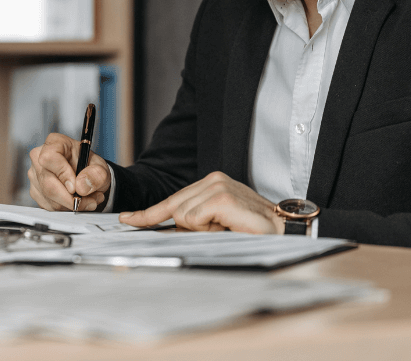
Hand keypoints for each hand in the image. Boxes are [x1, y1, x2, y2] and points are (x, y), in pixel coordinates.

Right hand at [27, 133, 110, 211]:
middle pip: (47, 182)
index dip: (62, 174)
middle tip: (89, 201)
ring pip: (49, 197)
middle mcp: (39, 157)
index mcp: (55, 143)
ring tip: (87, 199)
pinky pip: (48, 205)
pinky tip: (75, 201)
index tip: (76, 187)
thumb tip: (81, 187)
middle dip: (70, 198)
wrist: (87, 177)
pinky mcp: (35, 191)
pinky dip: (64, 208)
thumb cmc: (90, 167)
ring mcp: (35, 174)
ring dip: (70, 204)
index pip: (49, 158)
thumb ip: (96, 175)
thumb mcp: (100, 168)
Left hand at [119, 171, 283, 233]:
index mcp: (210, 183)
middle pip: (174, 208)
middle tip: (220, 229)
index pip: (172, 199)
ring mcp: (216, 186)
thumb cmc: (252, 230)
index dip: (148, 213)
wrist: (283, 231)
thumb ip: (192, 224)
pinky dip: (208, 229)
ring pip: (182, 215)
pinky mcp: (221, 197)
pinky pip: (194, 219)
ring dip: (203, 230)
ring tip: (227, 228)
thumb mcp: (216, 225)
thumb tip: (163, 231)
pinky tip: (228, 226)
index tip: (127, 219)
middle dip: (189, 227)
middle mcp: (212, 179)